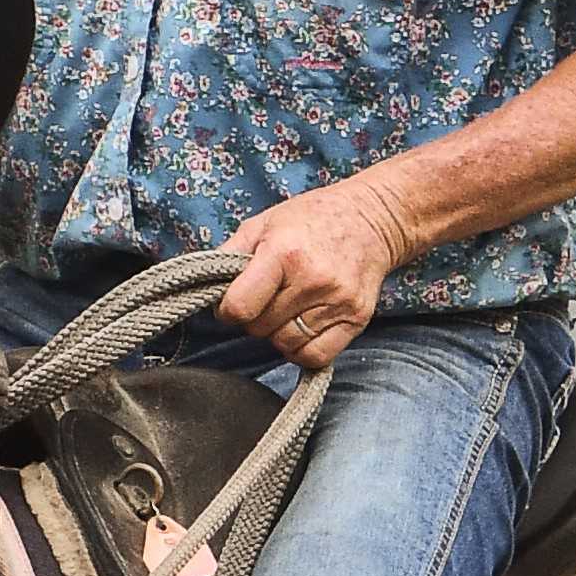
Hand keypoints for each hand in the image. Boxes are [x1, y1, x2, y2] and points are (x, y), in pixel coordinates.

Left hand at [216, 174, 418, 367]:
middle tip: (268, 297)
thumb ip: (230, 255)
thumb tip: (204, 288)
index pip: (240, 308)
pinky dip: (302, 349)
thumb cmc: (312, 219)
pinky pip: (315, 356)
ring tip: (288, 308)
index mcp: (284, 252)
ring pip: (285, 346)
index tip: (234, 302)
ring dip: (279, 334)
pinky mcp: (356, 319)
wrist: (372, 219)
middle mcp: (312, 280)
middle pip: (260, 329)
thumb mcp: (264, 223)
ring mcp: (337, 302)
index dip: (228, 310)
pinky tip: (303, 327)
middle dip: (256, 318)